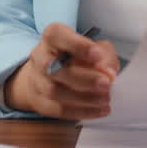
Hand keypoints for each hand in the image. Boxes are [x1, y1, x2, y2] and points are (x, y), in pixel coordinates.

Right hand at [4, 23, 118, 119]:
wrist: (51, 75)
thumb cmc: (77, 57)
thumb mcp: (96, 48)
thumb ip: (105, 56)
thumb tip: (109, 72)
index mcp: (52, 38)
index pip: (56, 36)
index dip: (77, 45)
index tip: (97, 54)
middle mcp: (39, 58)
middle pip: (54, 68)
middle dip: (84, 78)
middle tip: (107, 83)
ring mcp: (37, 81)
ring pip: (54, 91)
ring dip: (84, 97)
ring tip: (105, 99)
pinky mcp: (40, 102)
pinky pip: (58, 110)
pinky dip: (82, 111)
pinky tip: (100, 110)